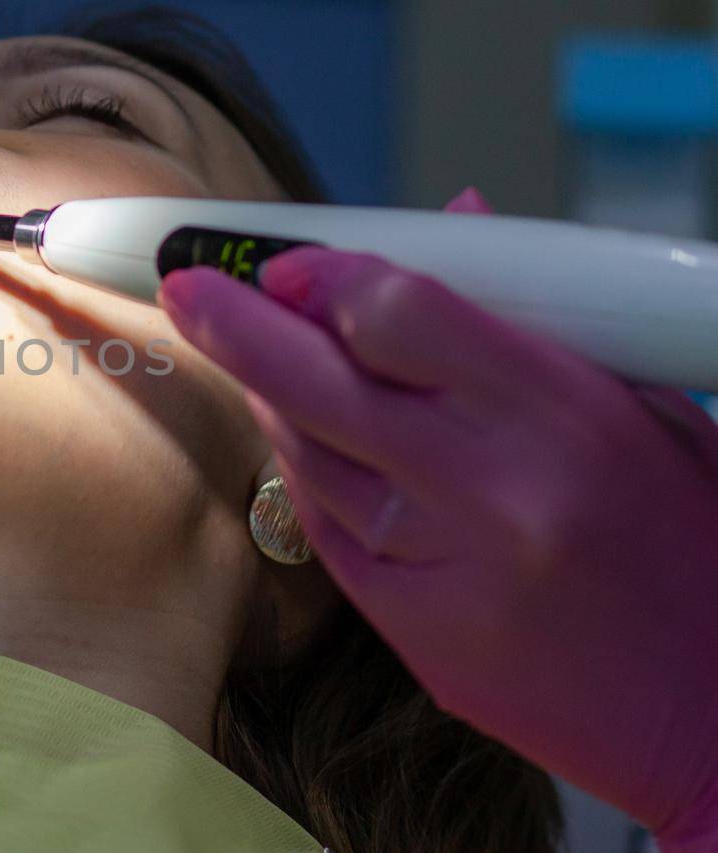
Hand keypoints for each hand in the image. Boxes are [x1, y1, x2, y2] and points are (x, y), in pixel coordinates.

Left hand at [160, 190, 717, 852]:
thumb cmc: (699, 551)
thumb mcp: (650, 409)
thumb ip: (538, 320)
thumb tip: (456, 217)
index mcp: (560, 414)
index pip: (398, 314)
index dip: (325, 277)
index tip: (287, 262)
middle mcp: (490, 488)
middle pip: (321, 383)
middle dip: (237, 325)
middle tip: (186, 289)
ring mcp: (443, 568)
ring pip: (311, 458)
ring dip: (269, 398)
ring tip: (246, 353)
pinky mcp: (415, 635)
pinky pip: (328, 533)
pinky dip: (304, 476)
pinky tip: (295, 439)